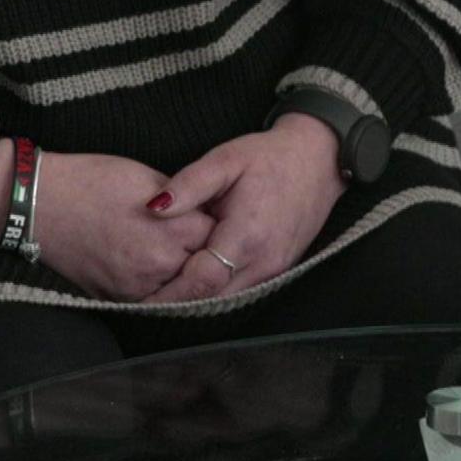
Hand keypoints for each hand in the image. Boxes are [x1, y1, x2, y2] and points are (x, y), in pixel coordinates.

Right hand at [0, 141, 215, 300]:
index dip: (216, 224)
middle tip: (201, 237)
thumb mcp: (146, 176)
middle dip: (204, 251)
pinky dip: (159, 286)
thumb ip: (183, 199)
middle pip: (202, 266)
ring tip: (176, 251)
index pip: (215, 236)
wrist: (37, 202)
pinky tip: (156, 267)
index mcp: (168, 231)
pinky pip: (151, 299)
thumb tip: (207, 211)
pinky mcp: (115, 298)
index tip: (214, 217)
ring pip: (179, 289)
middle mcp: (155, 266)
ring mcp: (134, 288)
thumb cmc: (89, 181)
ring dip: (184, 273)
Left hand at [139, 113, 346, 302]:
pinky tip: (195, 285)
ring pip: (228, 301)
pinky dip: (217, 293)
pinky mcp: (280, 270)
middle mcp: (263, 261)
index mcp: (246, 235)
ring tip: (162, 296)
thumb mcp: (226, 159)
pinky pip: (242, 292)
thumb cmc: (270, 157)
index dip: (168, 293)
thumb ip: (189, 185)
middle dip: (177, 303)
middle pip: (212, 300)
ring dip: (197, 301)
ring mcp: (275, 270)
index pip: (201, 280)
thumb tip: (153, 208)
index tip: (140, 296)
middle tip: (142, 301)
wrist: (320, 159)